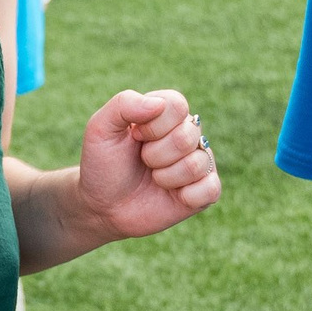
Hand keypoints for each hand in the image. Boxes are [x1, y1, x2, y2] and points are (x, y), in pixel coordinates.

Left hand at [74, 90, 219, 241]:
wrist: (103, 206)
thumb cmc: (104, 164)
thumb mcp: (100, 128)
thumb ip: (124, 104)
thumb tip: (158, 104)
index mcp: (167, 113)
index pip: (177, 105)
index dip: (153, 126)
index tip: (135, 137)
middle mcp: (188, 134)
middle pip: (187, 136)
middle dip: (155, 154)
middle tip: (143, 161)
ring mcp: (199, 162)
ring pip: (197, 164)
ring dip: (165, 177)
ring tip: (154, 178)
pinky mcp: (205, 192)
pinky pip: (211, 189)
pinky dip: (187, 196)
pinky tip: (173, 196)